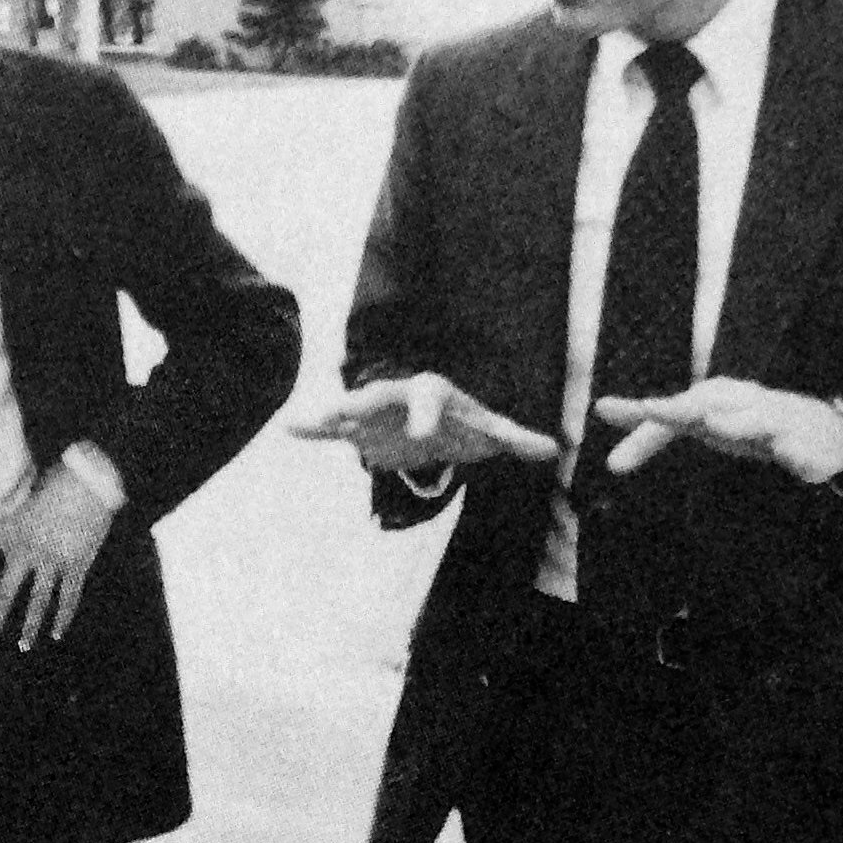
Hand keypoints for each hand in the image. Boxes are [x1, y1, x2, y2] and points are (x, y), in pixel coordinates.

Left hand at [0, 463, 116, 650]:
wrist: (90, 482)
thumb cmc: (60, 482)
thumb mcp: (30, 494)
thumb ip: (17, 512)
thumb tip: (11, 515)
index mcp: (15, 531)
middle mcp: (30, 552)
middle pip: (9, 591)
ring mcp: (54, 561)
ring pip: (39, 601)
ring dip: (32, 625)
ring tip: (25, 646)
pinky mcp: (77, 564)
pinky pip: (69, 596)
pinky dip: (63, 615)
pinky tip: (57, 632)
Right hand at [297, 374, 558, 470]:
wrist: (428, 420)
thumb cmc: (460, 421)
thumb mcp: (488, 429)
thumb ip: (515, 439)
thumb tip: (553, 450)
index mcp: (433, 393)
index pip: (430, 397)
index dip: (426, 414)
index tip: (421, 434)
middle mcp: (399, 394)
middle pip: (380, 396)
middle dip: (363, 404)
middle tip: (345, 413)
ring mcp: (374, 410)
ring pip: (350, 409)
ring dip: (331, 415)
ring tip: (308, 420)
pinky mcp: (356, 429)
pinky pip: (331, 429)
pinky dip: (312, 429)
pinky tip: (289, 427)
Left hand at [594, 379, 842, 483]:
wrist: (822, 430)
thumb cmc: (746, 425)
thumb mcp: (696, 423)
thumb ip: (649, 427)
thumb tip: (599, 408)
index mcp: (713, 401)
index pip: (671, 413)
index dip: (642, 429)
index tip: (610, 415)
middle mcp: (741, 405)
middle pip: (708, 405)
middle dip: (680, 407)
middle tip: (650, 409)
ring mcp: (775, 423)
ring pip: (755, 421)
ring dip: (735, 421)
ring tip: (712, 422)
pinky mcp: (806, 445)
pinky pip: (801, 452)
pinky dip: (796, 453)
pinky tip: (789, 457)